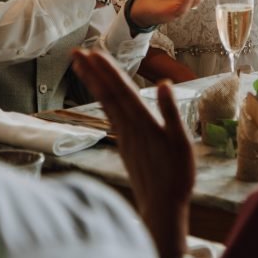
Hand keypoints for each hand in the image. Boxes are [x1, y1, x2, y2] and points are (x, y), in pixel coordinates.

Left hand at [72, 49, 192, 257]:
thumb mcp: (181, 142)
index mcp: (143, 123)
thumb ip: (171, 112)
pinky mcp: (124, 145)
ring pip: (105, 104)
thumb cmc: (176, 175)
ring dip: (93, 83)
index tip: (94, 53)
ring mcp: (124, 136)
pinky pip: (110, 115)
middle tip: (76, 51)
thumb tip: (164, 84)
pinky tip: (100, 95)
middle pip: (107, 94)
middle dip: (92, 71)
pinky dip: (102, 100)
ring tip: (81, 66)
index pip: (122, 90)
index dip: (108, 71)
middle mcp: (128, 127)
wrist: (162, 206)